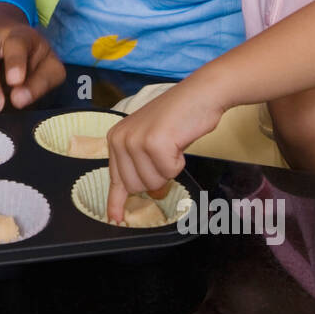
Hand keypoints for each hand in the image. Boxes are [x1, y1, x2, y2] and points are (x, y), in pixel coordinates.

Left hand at [106, 77, 226, 221]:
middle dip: (157, 178)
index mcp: (115, 138)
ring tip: (172, 145)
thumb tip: (139, 195)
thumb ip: (139, 165)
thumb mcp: (149, 141)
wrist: (200, 94)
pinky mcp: (154, 143)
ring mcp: (136, 141)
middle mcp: (120, 139)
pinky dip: (179, 162)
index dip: (117, 201)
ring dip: (169, 169)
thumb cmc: (178, 118)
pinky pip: (170, 172)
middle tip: (166, 155)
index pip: (115, 179)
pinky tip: (179, 142)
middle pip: (136, 186)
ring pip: (153, 182)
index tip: (116, 219)